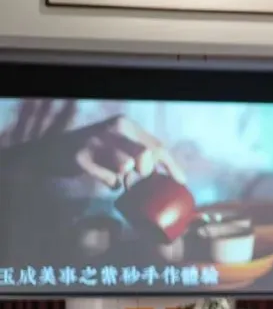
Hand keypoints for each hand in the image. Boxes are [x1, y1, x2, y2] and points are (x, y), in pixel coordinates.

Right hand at [1, 100, 185, 189]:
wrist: (53, 150)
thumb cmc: (95, 150)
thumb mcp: (119, 143)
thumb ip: (141, 152)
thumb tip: (170, 177)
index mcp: (126, 124)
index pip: (158, 146)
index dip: (171, 166)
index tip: (182, 182)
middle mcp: (112, 129)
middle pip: (146, 155)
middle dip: (146, 172)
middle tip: (136, 176)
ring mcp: (96, 142)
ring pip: (126, 167)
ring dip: (124, 178)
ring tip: (116, 175)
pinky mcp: (82, 158)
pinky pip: (109, 179)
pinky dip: (110, 184)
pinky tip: (104, 178)